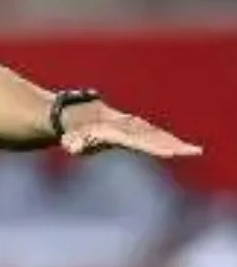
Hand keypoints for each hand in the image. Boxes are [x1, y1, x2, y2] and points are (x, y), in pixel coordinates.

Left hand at [60, 103, 201, 157]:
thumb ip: (75, 143)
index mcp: (112, 130)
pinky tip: (184, 148)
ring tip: (193, 151)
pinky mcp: (136, 129)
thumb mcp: (71, 139)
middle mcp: (125, 126)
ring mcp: (132, 126)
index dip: (152, 145)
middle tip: (190, 152)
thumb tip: (73, 146)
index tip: (168, 152)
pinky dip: (170, 140)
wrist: (77, 114)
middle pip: (151, 136)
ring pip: (156, 135)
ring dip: (175, 142)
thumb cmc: (73, 134)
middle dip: (171, 144)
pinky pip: (155, 135)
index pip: (136, 139)